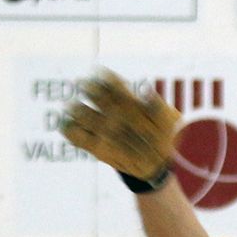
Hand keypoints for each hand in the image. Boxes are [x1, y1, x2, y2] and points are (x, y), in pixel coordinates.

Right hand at [59, 70, 180, 179]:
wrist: (159, 163)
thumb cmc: (166, 137)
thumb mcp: (169, 122)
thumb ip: (158, 107)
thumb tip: (146, 90)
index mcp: (130, 102)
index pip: (115, 85)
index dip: (106, 78)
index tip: (99, 73)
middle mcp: (113, 113)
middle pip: (98, 98)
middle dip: (89, 90)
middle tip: (83, 85)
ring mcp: (104, 129)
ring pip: (85, 116)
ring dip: (77, 111)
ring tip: (72, 108)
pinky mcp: (97, 147)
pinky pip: (80, 139)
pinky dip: (72, 134)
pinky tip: (67, 128)